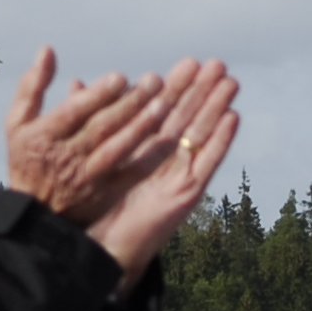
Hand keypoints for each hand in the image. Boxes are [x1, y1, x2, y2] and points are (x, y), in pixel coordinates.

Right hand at [1, 48, 176, 229]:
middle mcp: (67, 156)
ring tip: (165, 104)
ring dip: (143, 127)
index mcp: (45, 136)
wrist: (37, 213)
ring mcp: (89, 177)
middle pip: (101, 127)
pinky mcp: (107, 193)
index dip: (98, 95)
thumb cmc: (28, 158)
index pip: (74, 112)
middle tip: (155, 80)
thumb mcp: (18, 122)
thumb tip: (48, 49)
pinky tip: (171, 138)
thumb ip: (33, 86)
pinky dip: (151, 157)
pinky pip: (133, 174)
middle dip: (129, 103)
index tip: (121, 76)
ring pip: (119, 149)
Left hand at [86, 59, 239, 282]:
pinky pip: (207, 163)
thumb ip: (86, 119)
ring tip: (231, 82)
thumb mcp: (86, 154)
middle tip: (218, 63)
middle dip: (203, 91)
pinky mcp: (185, 195)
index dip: (178, 87)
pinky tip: (232, 118)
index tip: (190, 62)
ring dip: (217, 108)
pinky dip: (221, 141)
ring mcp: (178, 178)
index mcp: (142, 152)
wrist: (97, 248)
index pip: (163, 113)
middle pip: (188, 120)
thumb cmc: (90, 209)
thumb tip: (78, 83)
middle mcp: (164, 163)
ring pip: (202, 136)